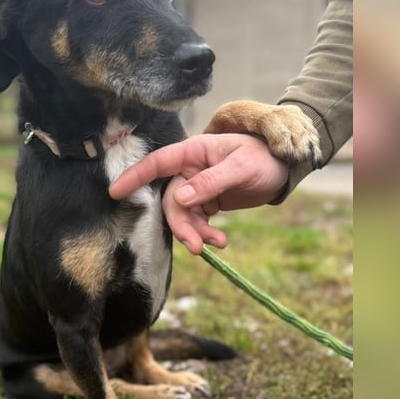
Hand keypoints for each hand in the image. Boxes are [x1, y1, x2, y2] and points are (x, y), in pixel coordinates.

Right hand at [108, 133, 288, 253]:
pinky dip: (205, 234)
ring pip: (182, 215)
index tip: (114, 193)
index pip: (158, 164)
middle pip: (170, 200)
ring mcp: (197, 187)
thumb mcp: (240, 168)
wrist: (284, 169)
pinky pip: (196, 221)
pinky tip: (221, 241)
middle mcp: (190, 169)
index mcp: (193, 152)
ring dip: (194, 233)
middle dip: (180, 224)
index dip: (135, 177)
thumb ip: (210, 182)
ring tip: (216, 244)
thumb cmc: (263, 159)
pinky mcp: (207, 202)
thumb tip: (180, 198)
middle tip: (195, 246)